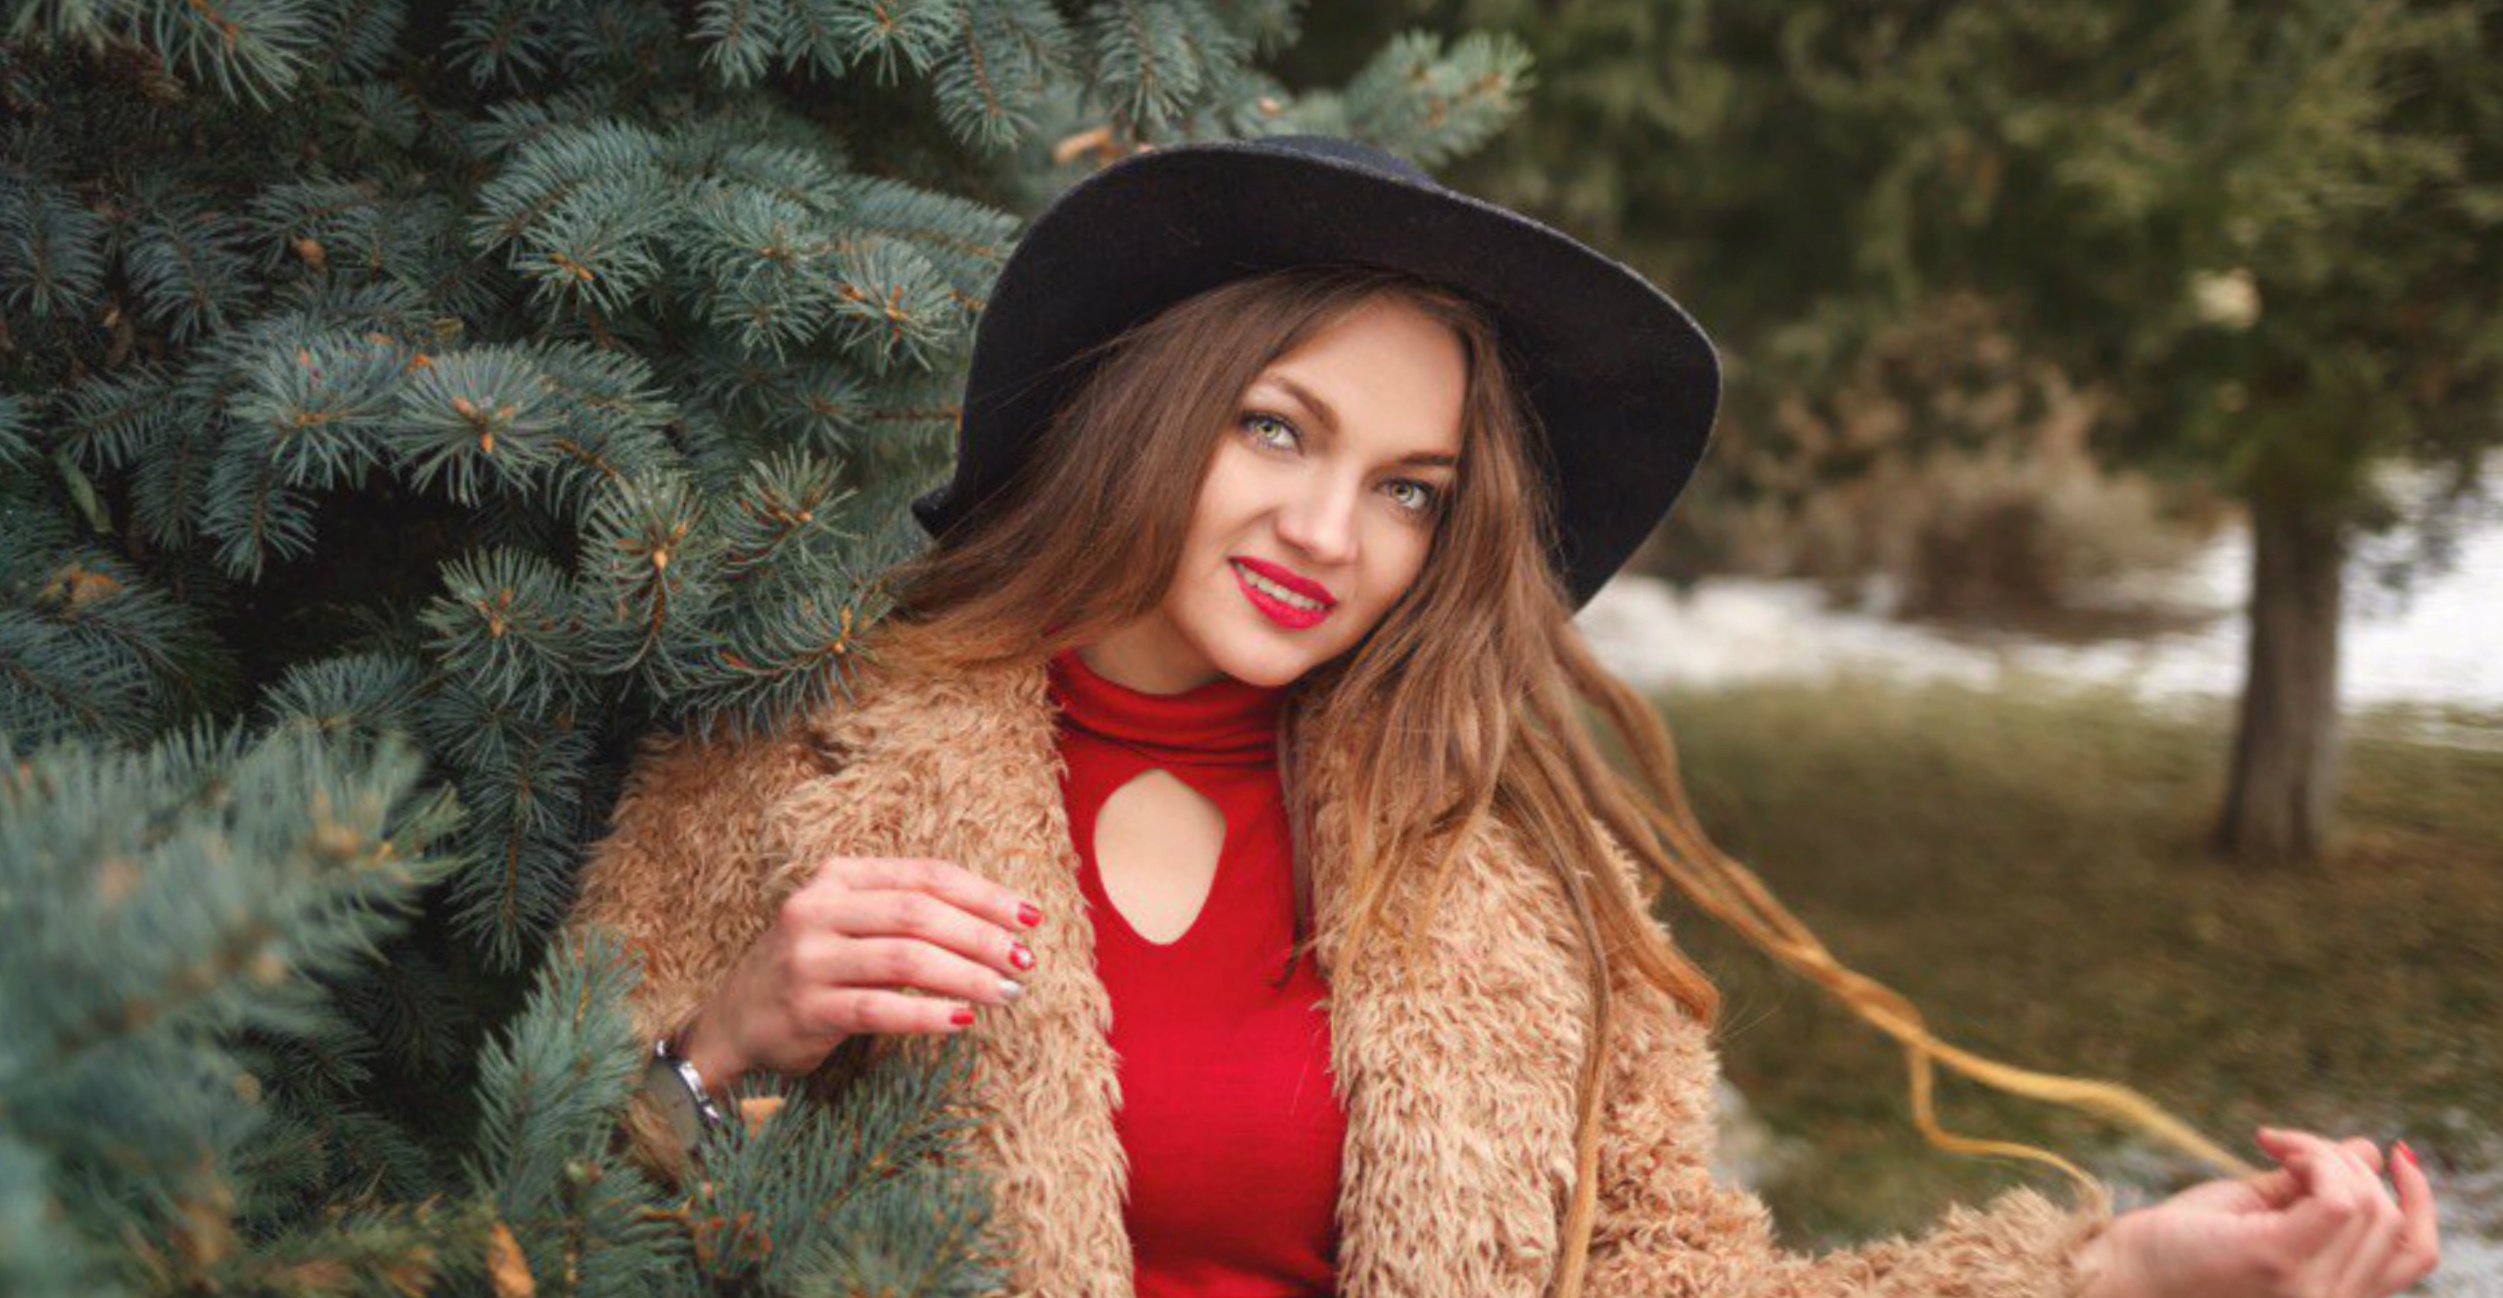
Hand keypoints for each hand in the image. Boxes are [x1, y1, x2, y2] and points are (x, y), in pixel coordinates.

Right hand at [678, 856, 1043, 1088]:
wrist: (734, 1021)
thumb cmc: (814, 969)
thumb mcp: (851, 924)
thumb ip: (905, 914)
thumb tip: (998, 923)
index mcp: (838, 877)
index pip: (924, 876)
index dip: (983, 894)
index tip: (1029, 915)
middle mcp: (818, 909)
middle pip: (919, 913)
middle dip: (981, 936)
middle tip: (1024, 959)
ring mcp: (808, 958)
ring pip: (905, 960)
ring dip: (966, 976)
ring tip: (1006, 991)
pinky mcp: (806, 1007)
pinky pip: (880, 1009)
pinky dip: (927, 1015)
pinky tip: (962, 1020)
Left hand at [2079, 1126, 2439, 1297]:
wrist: (2125, 1271)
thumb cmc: (2184, 1244)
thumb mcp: (2263, 1210)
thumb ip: (2316, 1187)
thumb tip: (2369, 1150)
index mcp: (2335, 1292)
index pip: (2415, 1253)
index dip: (2419, 1200)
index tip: (2397, 1152)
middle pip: (2387, 1217)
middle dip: (2346, 1163)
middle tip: (2284, 1145)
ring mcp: (2311, 1289)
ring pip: (2365, 1202)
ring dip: (2323, 1154)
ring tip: (2274, 1146)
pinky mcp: (2280, 1261)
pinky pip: (2338, 1199)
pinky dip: (2315, 1157)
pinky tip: (2273, 1145)